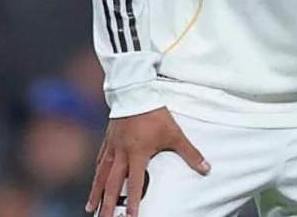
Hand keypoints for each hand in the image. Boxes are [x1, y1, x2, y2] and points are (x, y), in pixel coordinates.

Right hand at [87, 107, 208, 216]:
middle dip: (107, 204)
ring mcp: (112, 147)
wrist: (135, 91)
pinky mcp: (108, 139)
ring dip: (96, 192)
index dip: (133, 201)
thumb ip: (190, 153)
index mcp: (137, 154)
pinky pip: (100, 160)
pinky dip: (97, 173)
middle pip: (112, 184)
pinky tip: (95, 181)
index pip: (134, 183)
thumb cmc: (156, 114)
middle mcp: (121, 153)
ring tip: (90, 208)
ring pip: (101, 174)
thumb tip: (207, 169)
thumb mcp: (175, 134)